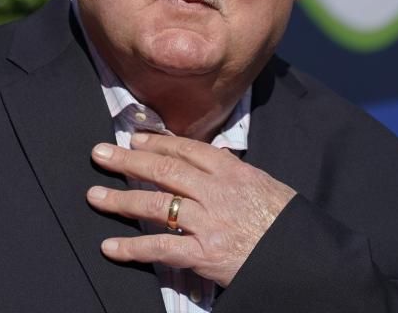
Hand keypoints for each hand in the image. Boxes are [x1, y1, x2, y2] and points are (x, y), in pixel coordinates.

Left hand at [86, 132, 295, 286]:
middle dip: (127, 161)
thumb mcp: (263, 183)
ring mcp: (208, 223)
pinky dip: (132, 249)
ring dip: (121, 201)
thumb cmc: (285, 220)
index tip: (134, 139)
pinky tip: (110, 247)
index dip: (156, 143)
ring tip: (95, 196)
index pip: (187, 149)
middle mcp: (217, 192)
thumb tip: (212, 154)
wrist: (303, 257)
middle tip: (101, 154)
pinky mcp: (204, 255)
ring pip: (156, 206)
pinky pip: (161, 249)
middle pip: (164, 171)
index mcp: (233, 171)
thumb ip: (233, 170)